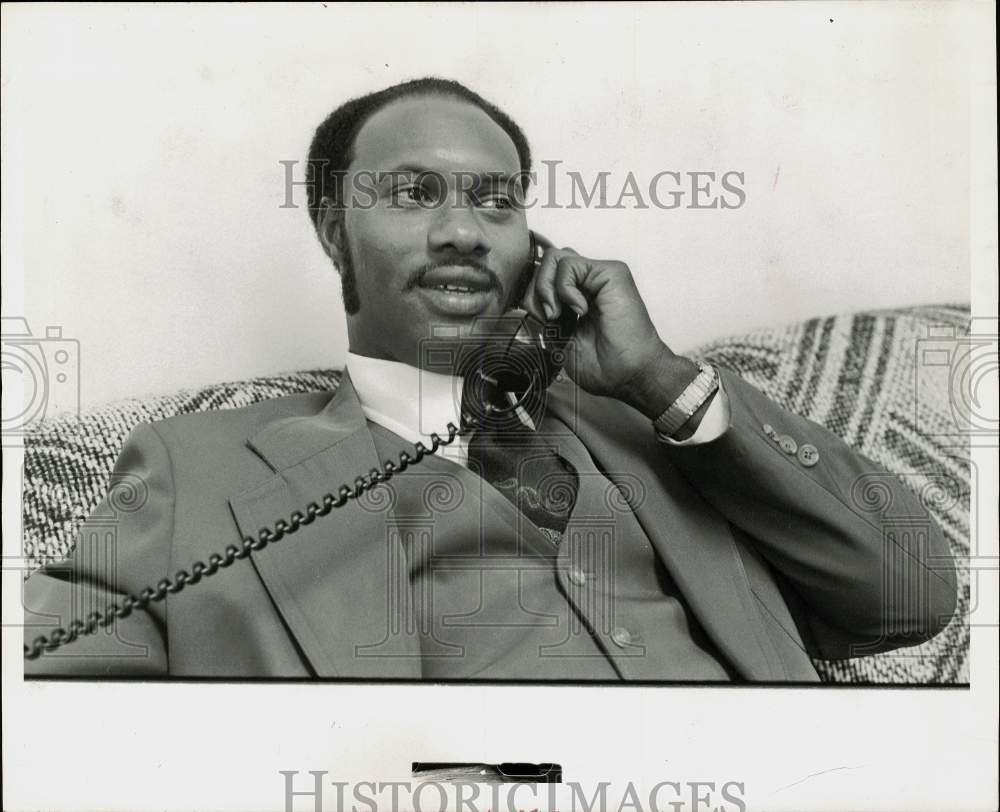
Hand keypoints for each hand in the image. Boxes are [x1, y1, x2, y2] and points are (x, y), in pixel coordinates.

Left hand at [520, 235, 701, 419]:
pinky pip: (569, 263)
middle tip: (549, 318)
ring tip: (559, 314)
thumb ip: (543, 316)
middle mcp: (588, 283)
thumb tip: (527, 299)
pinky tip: (579, 310)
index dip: (533, 295)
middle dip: (537, 290)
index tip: (541, 322)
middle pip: (546, 263)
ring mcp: (599, 275)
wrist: (630, 374)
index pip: (543, 277)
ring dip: (547, 287)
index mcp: (576, 297)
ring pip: (554, 257)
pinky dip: (564, 288)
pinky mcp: (611, 272)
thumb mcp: (559, 341)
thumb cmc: (605, 365)